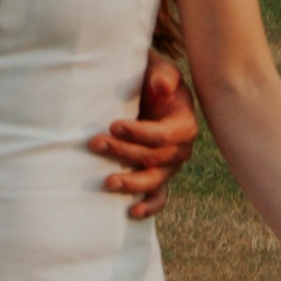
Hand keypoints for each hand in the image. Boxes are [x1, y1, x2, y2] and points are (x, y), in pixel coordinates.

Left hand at [88, 47, 197, 218]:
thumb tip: (161, 86)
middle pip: (153, 158)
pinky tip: (131, 212)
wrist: (146, 90)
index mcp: (184, 125)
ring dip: (131, 183)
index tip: (114, 125)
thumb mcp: (160, 69)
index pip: (163, 135)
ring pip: (154, 180)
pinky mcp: (158, 176)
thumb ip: (163, 74)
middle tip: (95, 143)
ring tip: (108, 182)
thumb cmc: (152, 78)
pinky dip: (148, 206)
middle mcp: (180, 149)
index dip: (139, 133)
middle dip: (123, 152)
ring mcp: (169, 166)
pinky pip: (159, 197)